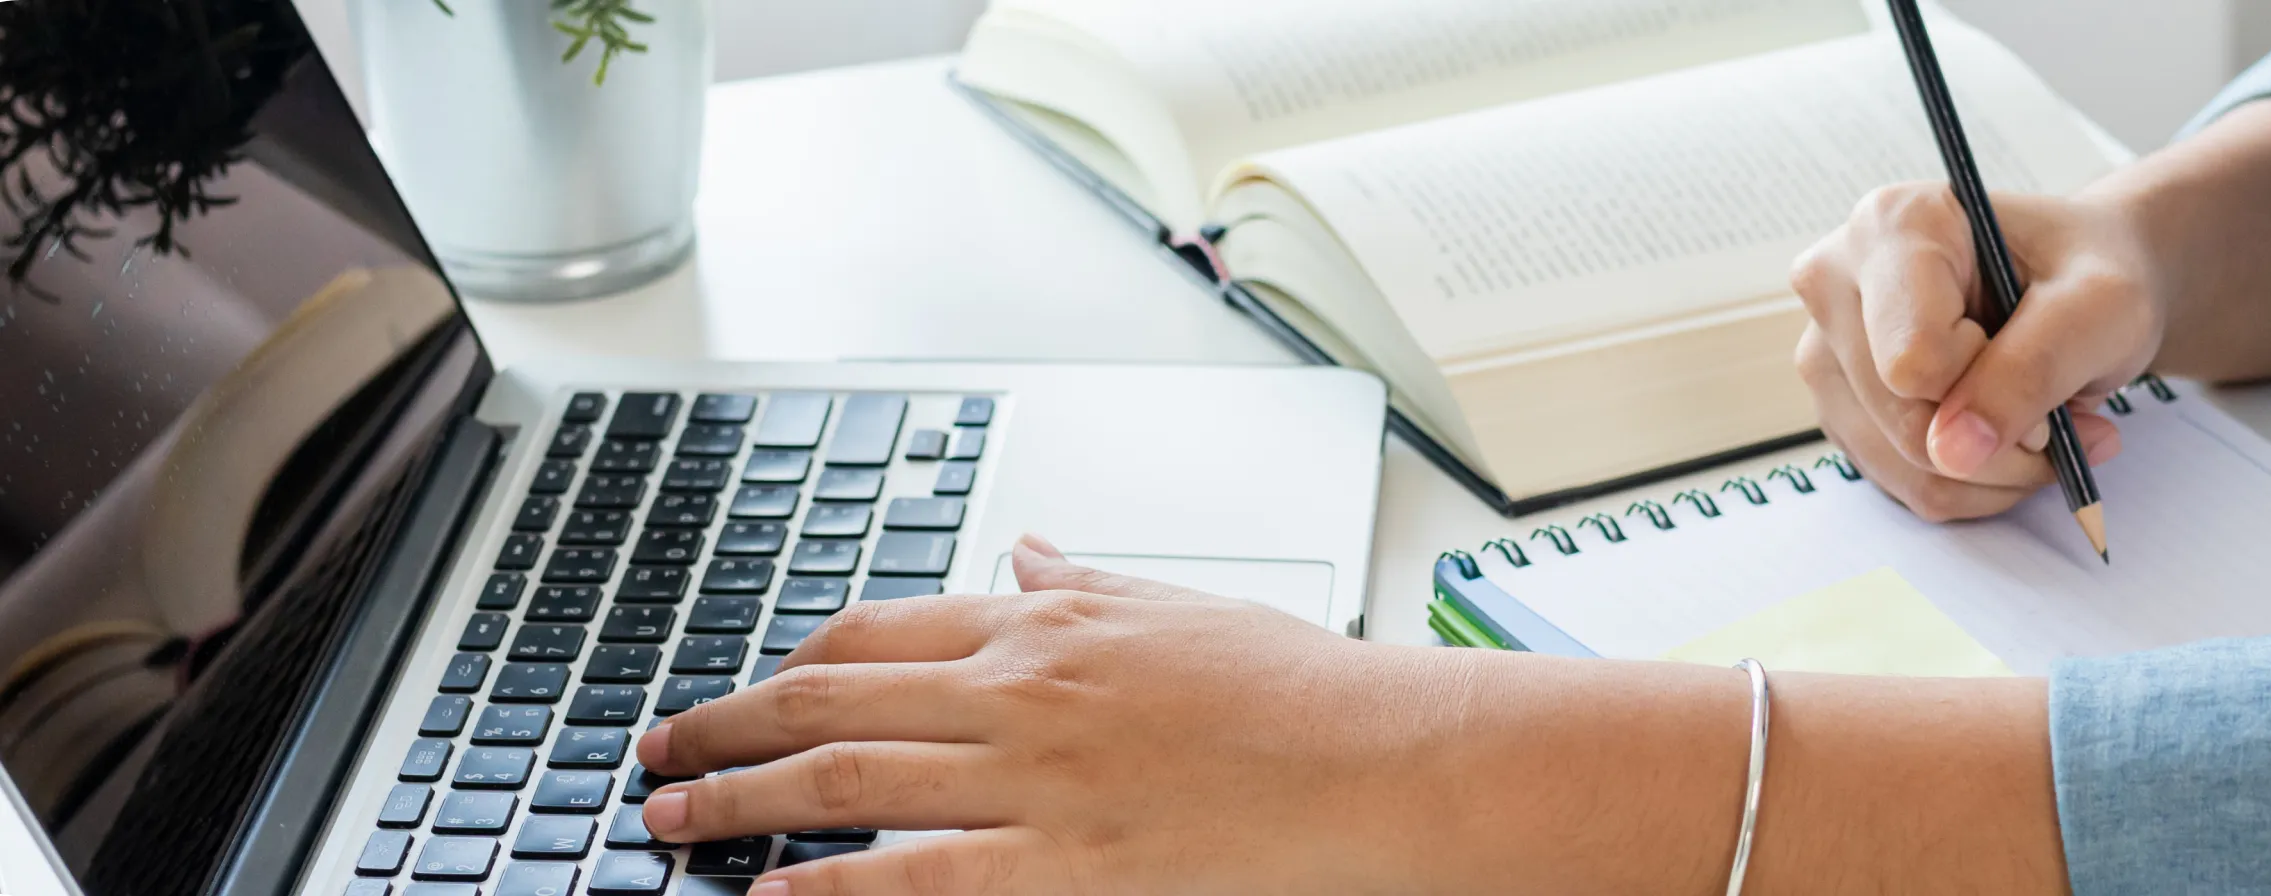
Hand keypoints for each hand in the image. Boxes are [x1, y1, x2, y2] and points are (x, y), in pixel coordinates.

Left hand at [630, 536, 1483, 894]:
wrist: (1384, 758)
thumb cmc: (1303, 688)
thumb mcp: (1186, 606)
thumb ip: (1089, 583)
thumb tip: (1029, 551)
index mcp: (1049, 624)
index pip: (881, 627)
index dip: (794, 659)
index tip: (750, 687)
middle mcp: (1023, 688)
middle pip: (834, 695)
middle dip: (727, 726)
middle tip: (657, 753)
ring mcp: (1037, 775)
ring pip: (850, 775)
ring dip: (743, 797)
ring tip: (672, 820)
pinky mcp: (1067, 861)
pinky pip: (919, 874)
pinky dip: (832, 885)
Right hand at [1789, 183, 2164, 520]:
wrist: (2077, 281)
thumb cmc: (2088, 272)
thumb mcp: (2101, 306)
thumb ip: (2031, 369)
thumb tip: (1951, 453)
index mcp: (1891, 226)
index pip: (1914, 359)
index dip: (1994, 381)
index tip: (2046, 353)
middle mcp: (1834, 282)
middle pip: (1902, 420)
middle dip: (2000, 443)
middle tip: (2059, 415)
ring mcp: (1824, 349)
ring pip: (1899, 464)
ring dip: (1989, 473)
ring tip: (2039, 428)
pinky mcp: (1837, 405)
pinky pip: (1898, 482)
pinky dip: (1967, 483)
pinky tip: (2001, 440)